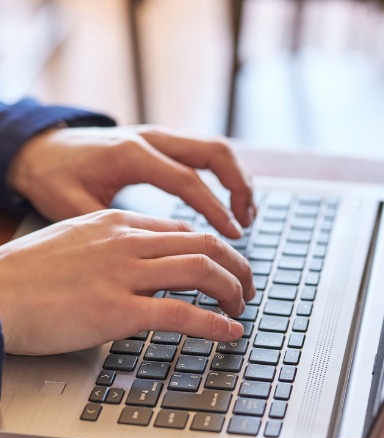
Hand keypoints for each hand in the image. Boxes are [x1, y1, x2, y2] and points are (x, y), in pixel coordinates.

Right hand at [0, 210, 254, 354]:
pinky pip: (181, 313)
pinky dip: (213, 323)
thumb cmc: (29, 272)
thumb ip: (117, 244)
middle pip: (205, 245)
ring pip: (201, 271)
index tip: (224, 269)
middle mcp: (127, 243)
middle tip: (247, 288)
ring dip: (232, 290)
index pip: (185, 232)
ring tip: (241, 308)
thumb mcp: (78, 241)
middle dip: (237, 266)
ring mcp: (123, 275)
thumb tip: (152, 257)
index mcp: (119, 225)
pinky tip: (230, 331)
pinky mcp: (116, 311)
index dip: (214, 251)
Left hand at [7, 125, 255, 238]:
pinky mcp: (162, 144)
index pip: (188, 180)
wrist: (41, 147)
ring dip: (237, 179)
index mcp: (132, 154)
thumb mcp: (71, 206)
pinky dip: (224, 175)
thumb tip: (150, 258)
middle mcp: (152, 138)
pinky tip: (228, 201)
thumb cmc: (53, 176)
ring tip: (247, 214)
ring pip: (215, 148)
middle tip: (248, 222)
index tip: (234, 235)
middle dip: (240, 186)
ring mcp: (160, 138)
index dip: (216, 209)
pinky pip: (204, 153)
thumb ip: (112, 229)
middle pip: (215, 151)